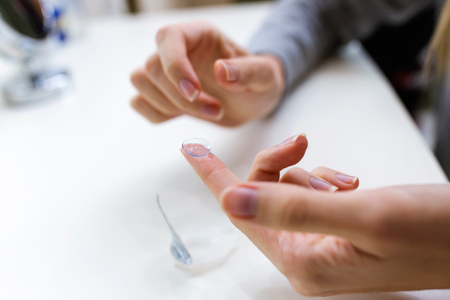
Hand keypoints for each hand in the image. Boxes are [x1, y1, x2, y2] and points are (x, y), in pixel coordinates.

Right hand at [130, 21, 284, 126]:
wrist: (252, 101)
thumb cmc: (259, 83)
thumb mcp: (266, 77)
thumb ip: (250, 71)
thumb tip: (221, 71)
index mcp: (200, 35)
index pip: (168, 37)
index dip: (174, 65)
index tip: (194, 92)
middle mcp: (178, 49)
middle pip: (151, 66)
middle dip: (180, 97)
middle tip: (216, 110)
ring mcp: (167, 72)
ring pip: (140, 81)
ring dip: (168, 105)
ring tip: (206, 113)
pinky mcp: (162, 94)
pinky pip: (139, 102)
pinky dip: (156, 114)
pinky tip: (184, 116)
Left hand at [181, 134, 449, 295]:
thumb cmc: (431, 232)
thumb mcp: (362, 214)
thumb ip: (292, 208)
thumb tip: (232, 200)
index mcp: (302, 261)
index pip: (242, 212)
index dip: (214, 176)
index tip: (190, 147)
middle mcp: (305, 257)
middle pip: (263, 197)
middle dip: (279, 165)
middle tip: (302, 141)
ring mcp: (320, 245)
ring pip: (287, 191)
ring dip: (309, 174)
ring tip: (348, 183)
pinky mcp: (336, 231)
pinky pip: (310, 194)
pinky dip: (324, 180)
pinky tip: (352, 186)